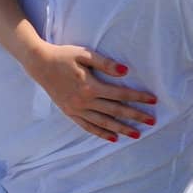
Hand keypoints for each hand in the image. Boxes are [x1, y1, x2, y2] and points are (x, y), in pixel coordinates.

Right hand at [25, 40, 156, 141]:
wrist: (40, 64)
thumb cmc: (64, 56)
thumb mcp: (84, 54)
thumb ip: (105, 63)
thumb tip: (125, 71)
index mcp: (91, 86)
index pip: (120, 94)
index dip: (138, 97)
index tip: (153, 100)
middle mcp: (85, 101)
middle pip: (116, 111)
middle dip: (135, 116)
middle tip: (152, 121)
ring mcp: (77, 109)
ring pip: (104, 123)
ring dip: (122, 129)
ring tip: (137, 134)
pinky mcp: (70, 113)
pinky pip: (88, 127)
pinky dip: (101, 134)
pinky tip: (113, 138)